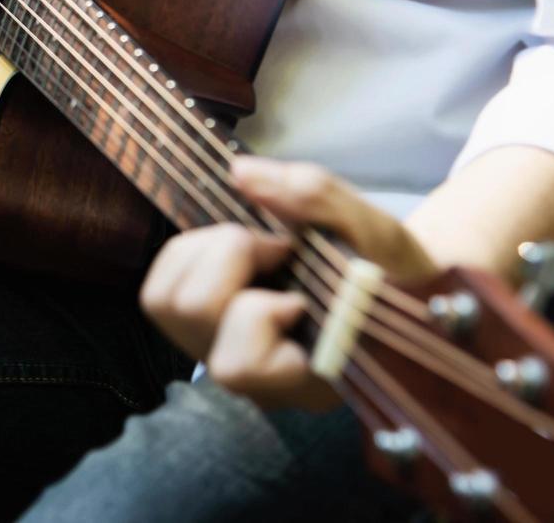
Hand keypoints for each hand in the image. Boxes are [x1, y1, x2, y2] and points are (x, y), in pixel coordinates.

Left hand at [139, 156, 438, 408]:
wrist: (393, 287)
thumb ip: (317, 199)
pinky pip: (160, 288)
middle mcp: (253, 381)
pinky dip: (189, 254)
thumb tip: (241, 172)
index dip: (258, 311)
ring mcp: (220, 355)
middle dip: (232, 256)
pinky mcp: (199, 331)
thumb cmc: (389, 268)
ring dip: (205, 254)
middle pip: (191, 313)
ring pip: (163, 301)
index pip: (239, 365)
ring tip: (254, 249)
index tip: (302, 287)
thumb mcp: (374, 230)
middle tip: (278, 247)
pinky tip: (236, 254)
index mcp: (304, 379)